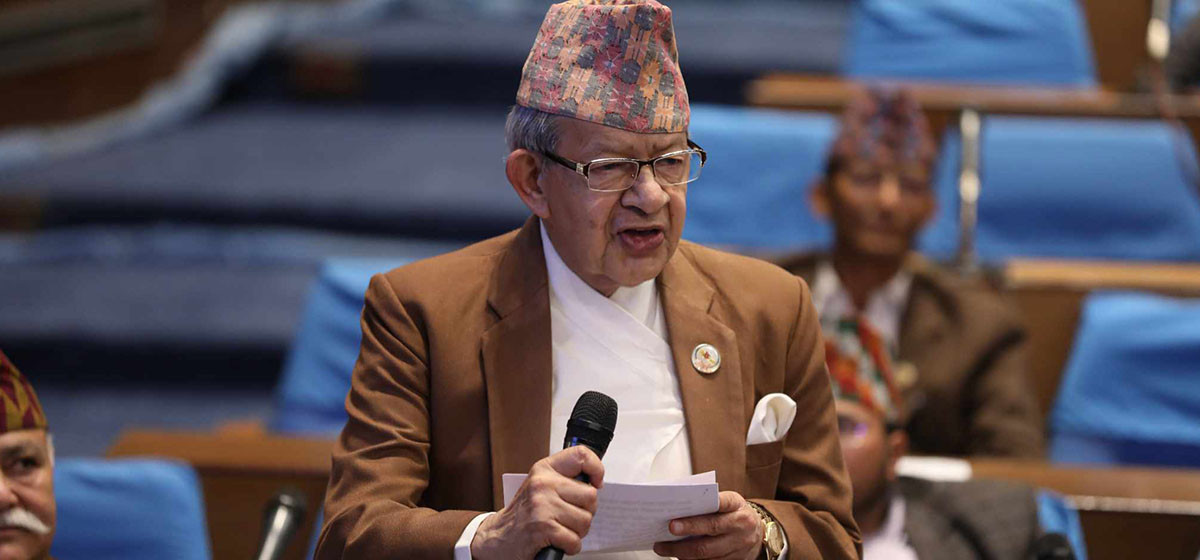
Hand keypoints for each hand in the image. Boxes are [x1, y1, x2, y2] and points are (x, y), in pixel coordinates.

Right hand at [470, 446, 604, 558]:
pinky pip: (574, 540)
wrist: (497, 537)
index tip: (596, 482)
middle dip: (585, 513)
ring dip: (576, 532)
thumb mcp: (540, 487)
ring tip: (560, 530)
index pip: (580, 455)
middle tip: (568, 517)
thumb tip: (595, 483)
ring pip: (585, 521)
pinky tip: (556, 542)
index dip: (596, 469)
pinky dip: (569, 546)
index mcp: (544, 470)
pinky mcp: (542, 528)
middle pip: (590, 496)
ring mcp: (542, 505)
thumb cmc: (523, 514)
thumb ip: (564, 480)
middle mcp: (543, 484)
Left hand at [653, 491, 762, 559]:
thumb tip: (677, 509)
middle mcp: (740, 525)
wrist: (757, 532)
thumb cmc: (734, 512)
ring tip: (663, 548)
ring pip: (707, 552)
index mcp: (736, 504)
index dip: (696, 514)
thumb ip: (707, 503)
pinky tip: (678, 556)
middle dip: (684, 535)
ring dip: (682, 552)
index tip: (672, 523)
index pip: (717, 505)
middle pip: (709, 532)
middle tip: (663, 538)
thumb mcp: (727, 501)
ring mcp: (739, 545)